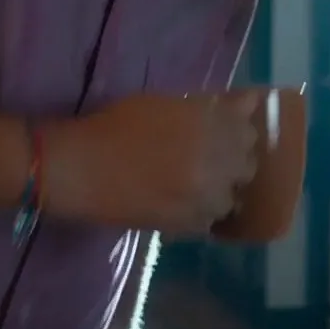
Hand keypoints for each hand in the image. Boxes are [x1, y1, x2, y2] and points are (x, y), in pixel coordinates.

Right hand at [46, 92, 262, 234]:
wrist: (80, 168)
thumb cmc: (116, 126)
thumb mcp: (165, 104)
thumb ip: (213, 106)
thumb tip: (250, 102)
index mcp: (212, 126)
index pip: (249, 131)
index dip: (235, 132)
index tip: (220, 133)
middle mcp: (217, 162)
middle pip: (247, 166)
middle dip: (231, 162)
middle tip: (206, 159)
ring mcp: (205, 197)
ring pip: (231, 198)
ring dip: (217, 190)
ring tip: (189, 185)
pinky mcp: (189, 226)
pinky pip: (209, 221)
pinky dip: (199, 212)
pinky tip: (176, 202)